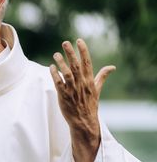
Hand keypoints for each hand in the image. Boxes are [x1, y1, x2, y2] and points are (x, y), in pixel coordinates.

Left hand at [50, 39, 114, 161]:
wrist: (84, 121)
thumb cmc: (89, 104)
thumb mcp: (97, 90)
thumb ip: (102, 77)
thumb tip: (112, 67)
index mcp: (90, 81)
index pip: (87, 62)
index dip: (83, 51)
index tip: (79, 40)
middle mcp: (82, 84)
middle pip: (76, 65)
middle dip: (71, 53)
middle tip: (65, 42)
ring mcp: (73, 90)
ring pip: (67, 73)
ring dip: (61, 63)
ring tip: (56, 53)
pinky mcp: (64, 96)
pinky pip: (58, 83)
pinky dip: (54, 75)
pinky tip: (50, 67)